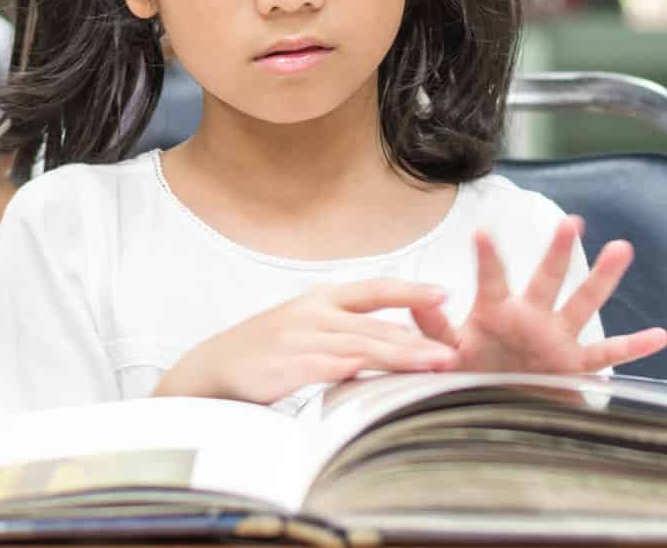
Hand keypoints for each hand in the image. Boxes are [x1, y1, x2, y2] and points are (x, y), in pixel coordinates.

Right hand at [153, 279, 458, 403]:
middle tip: (454, 351)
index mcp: (320, 299)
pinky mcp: (285, 364)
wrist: (212, 370)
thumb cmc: (265, 353)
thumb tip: (389, 339)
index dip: (409, 291)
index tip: (445, 293)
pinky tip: (377, 377)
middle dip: (418, 339)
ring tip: (433, 367)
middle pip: (375, 325)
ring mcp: (299, 337)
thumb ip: (344, 330)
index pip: (373, 289)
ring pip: (360, 347)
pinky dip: (354, 371)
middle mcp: (313, 312)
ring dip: (400, 358)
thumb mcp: (305, 328)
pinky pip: (327, 367)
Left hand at [411, 218, 666, 374]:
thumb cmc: (467, 373)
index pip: (491, 280)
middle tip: (571, 222)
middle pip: (546, 280)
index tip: (482, 232)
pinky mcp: (573, 365)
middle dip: (558, 253)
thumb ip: (432, 327)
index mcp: (495, 311)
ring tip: (622, 248)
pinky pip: (606, 356)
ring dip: (602, 279)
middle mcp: (530, 318)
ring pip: (582, 304)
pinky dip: (633, 348)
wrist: (492, 407)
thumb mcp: (446, 353)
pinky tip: (660, 335)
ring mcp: (556, 339)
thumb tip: (414, 300)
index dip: (486, 259)